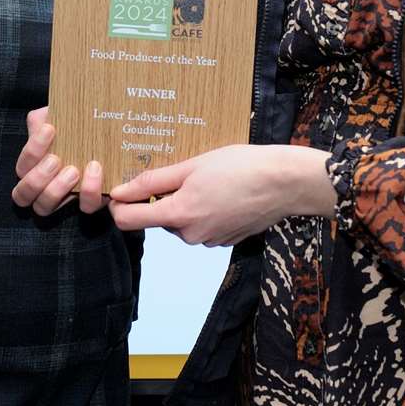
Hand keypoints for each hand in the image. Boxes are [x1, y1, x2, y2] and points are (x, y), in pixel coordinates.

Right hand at [9, 106, 105, 214]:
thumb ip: (44, 117)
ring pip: (44, 207)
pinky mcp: (89, 200)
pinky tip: (95, 171)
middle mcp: (42, 186)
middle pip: (22, 195)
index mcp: (32, 167)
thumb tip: (41, 119)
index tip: (50, 130)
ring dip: (56, 190)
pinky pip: (85, 206)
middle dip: (36, 178)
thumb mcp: (58, 117)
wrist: (103, 134)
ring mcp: (63, 197)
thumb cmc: (74, 128)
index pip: (22, 167)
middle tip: (55, 160)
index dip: (32, 151)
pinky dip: (89, 192)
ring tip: (73, 170)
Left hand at [106, 144, 335, 246]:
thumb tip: (120, 192)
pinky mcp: (226, 240)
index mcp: (179, 214)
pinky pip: (203, 226)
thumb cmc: (241, 167)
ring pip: (182, 222)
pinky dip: (206, 210)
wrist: (284, 182)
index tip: (123, 189)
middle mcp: (191, 234)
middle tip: (186, 172)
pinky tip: (224, 192)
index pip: (129, 221)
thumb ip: (153, 180)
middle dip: (164, 198)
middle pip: (159, 218)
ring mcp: (210, 240)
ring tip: (210, 180)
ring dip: (187, 203)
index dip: (120, 204)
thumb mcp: (192, 165)